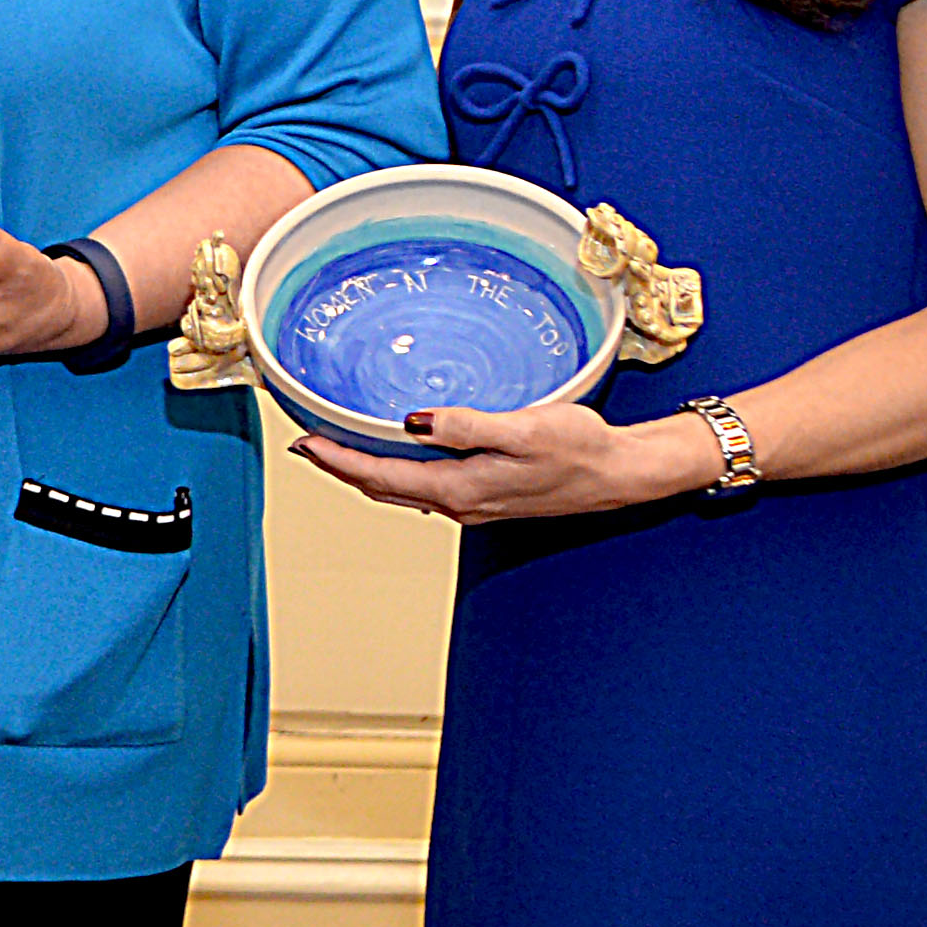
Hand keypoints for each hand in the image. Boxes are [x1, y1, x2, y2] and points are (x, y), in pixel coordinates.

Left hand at [292, 398, 717, 523]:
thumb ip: (466, 426)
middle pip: (382, 489)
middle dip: (341, 467)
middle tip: (307, 444)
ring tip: (338, 448)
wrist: (621, 474)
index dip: (337, 461)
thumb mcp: (523, 429)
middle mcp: (460, 504)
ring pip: (402, 490)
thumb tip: (412, 422)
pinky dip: (397, 472)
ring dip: (366, 471)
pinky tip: (396, 454)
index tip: (305, 443)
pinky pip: (425, 487)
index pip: (380, 478)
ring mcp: (473, 504)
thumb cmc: (580, 449)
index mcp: (460, 489)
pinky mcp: (487, 495)